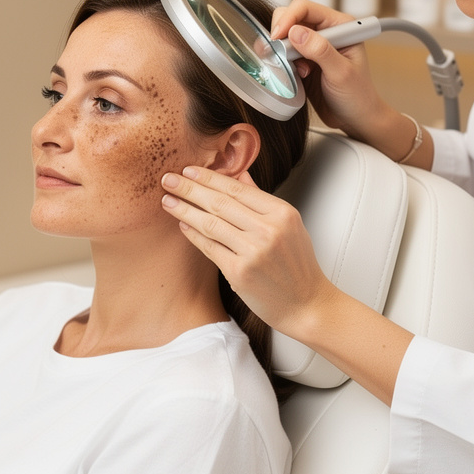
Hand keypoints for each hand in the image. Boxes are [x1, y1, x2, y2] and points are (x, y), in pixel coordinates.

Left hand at [161, 166, 333, 338]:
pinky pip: (209, 247)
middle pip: (220, 202)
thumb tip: (240, 174)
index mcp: (281, 212)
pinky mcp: (239, 272)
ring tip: (167, 200)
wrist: (307, 304)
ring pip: (210, 223)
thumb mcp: (289, 225)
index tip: (189, 170)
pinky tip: (182, 224)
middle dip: (190, 188)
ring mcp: (254, 251)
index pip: (237, 188)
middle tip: (168, 178)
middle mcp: (268, 229)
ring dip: (184, 209)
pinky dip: (193, 234)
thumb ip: (261, 199)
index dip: (209, 177)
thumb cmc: (297, 264)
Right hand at [272, 0, 388, 141]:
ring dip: (282, 52)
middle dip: (281, 34)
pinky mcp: (303, 60)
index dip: (288, 19)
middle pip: (290, 17)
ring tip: (297, 71)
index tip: (277, 37)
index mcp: (339, 25)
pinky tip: (296, 76)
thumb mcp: (341, 73)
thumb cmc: (357, 96)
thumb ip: (320, 51)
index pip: (305, 8)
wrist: (355, 119)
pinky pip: (283, 54)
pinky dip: (281, 63)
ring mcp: (312, 45)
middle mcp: (325, 31)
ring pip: (283, 36)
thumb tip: (296, 32)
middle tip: (280, 55)